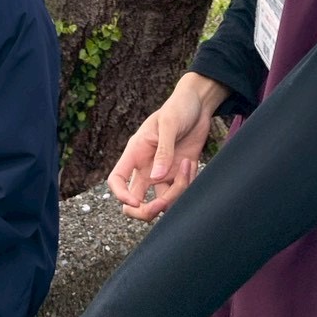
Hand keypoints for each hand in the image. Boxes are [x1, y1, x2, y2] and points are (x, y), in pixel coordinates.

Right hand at [108, 72, 229, 221]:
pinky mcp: (179, 175)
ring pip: (162, 202)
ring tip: (187, 166)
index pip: (117, 179)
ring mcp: (163, 173)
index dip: (120, 195)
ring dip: (175, 194)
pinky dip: (187, 186)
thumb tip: (156, 177)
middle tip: (162, 204)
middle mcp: (147, 167)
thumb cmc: (178, 107)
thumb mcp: (169, 124)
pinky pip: (180, 193)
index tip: (135, 202)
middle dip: (147, 211)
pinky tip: (191, 164)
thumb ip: (163, 151)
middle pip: (136, 202)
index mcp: (136, 153)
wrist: (199, 105)